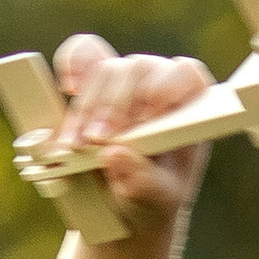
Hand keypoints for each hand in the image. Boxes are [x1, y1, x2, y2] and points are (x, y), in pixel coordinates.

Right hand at [54, 34, 214, 223]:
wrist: (126, 203)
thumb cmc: (152, 196)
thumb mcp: (155, 199)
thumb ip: (143, 181)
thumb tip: (116, 154)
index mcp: (189, 107)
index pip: (186, 75)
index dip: (165, 88)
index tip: (146, 116)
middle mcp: (160, 84)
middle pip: (139, 69)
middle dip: (116, 105)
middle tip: (99, 140)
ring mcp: (127, 81)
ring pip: (107, 69)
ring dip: (89, 106)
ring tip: (77, 144)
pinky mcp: (96, 82)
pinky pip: (83, 55)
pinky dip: (72, 65)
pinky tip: (69, 87)